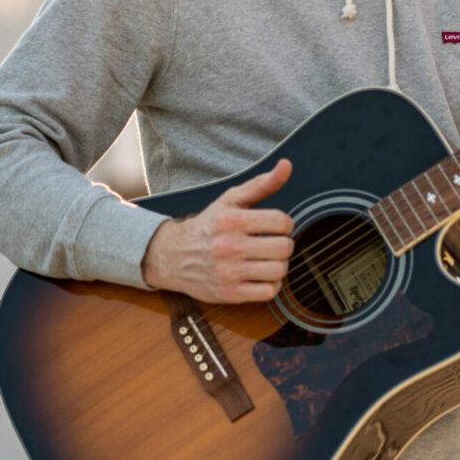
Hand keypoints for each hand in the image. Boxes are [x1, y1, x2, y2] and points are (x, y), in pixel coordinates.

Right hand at [140, 160, 294, 302]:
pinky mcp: (229, 293)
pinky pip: (268, 292)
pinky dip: (270, 285)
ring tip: (267, 260)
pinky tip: (260, 276)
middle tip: (273, 244)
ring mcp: (229, 272)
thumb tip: (287, 165)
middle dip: (284, 245)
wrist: (173, 256)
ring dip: (279, 265)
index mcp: (232, 220)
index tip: (276, 226)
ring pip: (279, 271)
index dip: (285, 224)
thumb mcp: (231, 200)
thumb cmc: (209, 225)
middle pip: (284, 248)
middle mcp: (230, 246)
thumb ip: (262, 184)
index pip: (281, 222)